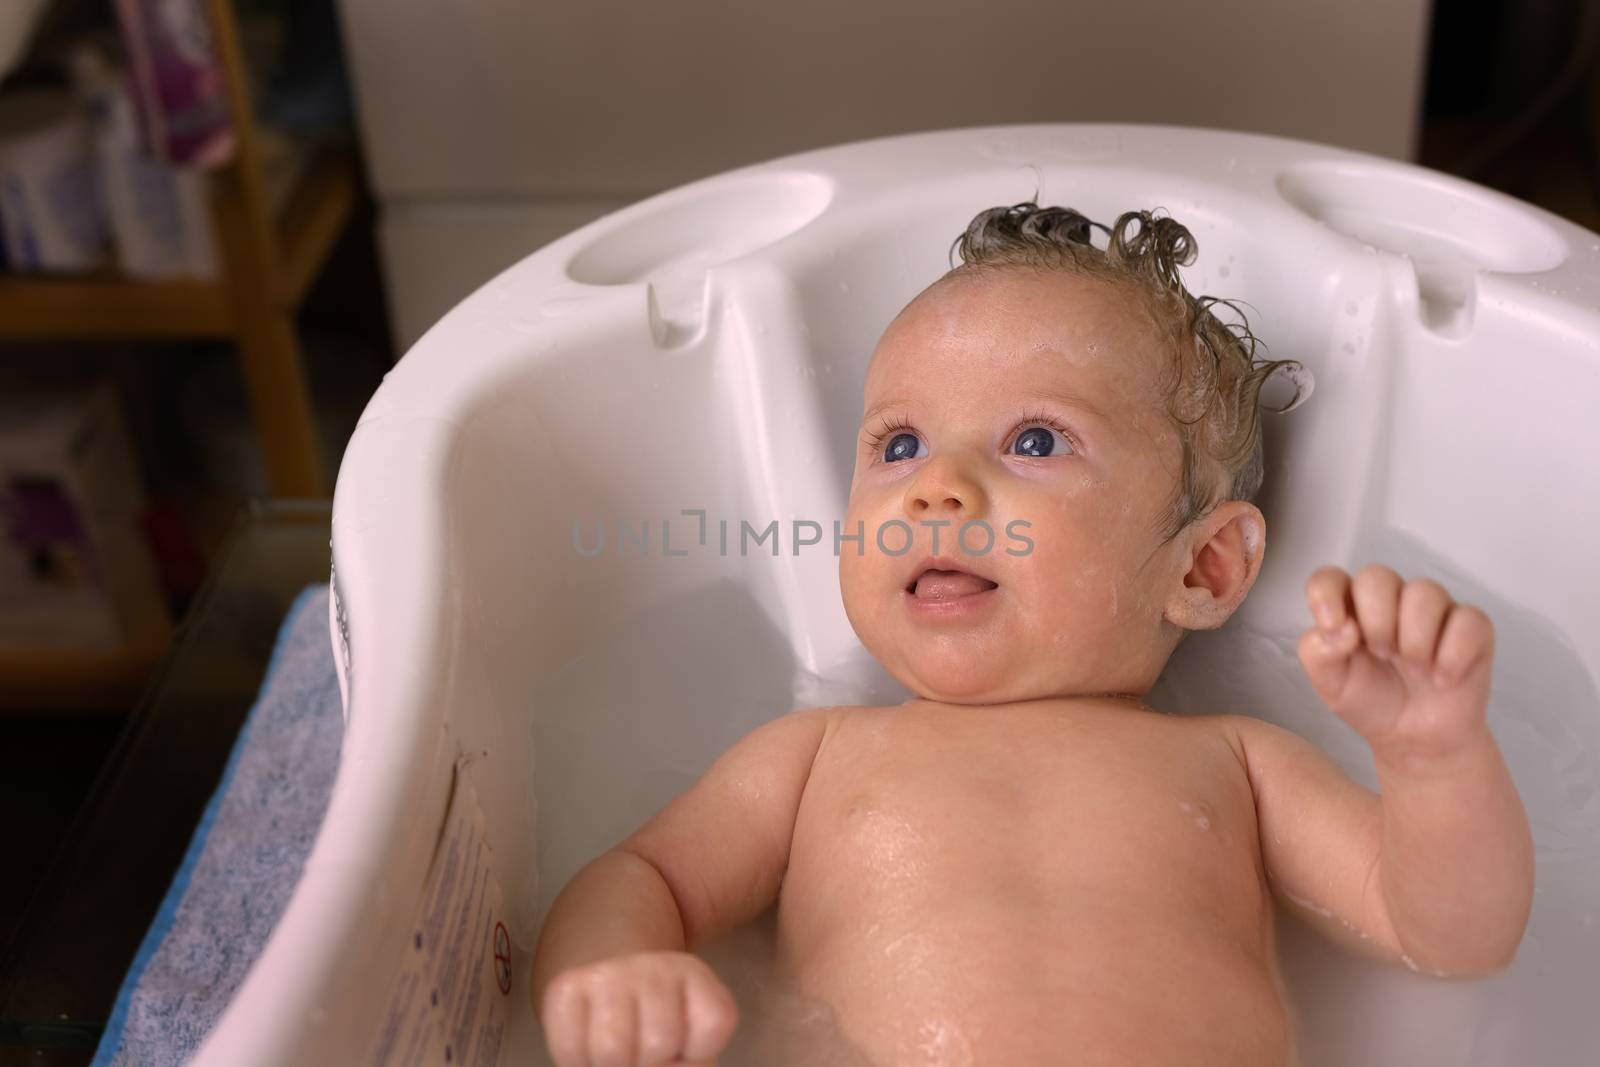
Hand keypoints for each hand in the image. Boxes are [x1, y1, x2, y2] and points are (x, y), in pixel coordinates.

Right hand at [539, 950, 738, 1066]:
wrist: (599, 946)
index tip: (682, 1037)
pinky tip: (586, 1043)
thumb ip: (693, 1057)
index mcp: (692, 972)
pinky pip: (571, 1053)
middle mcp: (650, 966)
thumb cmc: (648, 1005)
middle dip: (650, 1060)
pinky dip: (577, 1061)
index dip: (696, 1049)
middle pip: (660, 1046)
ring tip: (615, 1047)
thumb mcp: (688, 1021)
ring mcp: (605, 974)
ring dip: (612, 1065)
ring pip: (614, 1055)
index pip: (714, 1026)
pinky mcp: (564, 987)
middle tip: (641, 1044)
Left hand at [1298, 564, 1494, 760]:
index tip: (1331, 627)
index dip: (1326, 594)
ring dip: (1414, 639)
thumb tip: (1343, 627)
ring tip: (1414, 669)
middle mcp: (1391, 600)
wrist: (1417, 739)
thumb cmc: (1372, 702)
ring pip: (1425, 592)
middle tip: (1382, 655)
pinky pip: (1468, 620)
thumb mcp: (1331, 685)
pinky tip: (1442, 678)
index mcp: (1350, 608)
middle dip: (1376, 622)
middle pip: (1377, 577)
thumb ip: (1319, 652)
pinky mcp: (1472, 627)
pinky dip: (1452, 656)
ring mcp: (1434, 610)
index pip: (1329, 578)